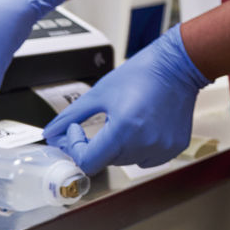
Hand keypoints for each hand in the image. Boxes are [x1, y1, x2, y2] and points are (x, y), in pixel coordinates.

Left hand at [43, 25, 210, 172]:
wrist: (177, 67)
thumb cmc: (142, 74)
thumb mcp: (100, 93)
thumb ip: (71, 116)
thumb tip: (51, 133)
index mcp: (123, 130)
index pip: (88, 162)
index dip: (76, 149)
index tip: (78, 131)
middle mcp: (144, 144)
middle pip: (107, 161)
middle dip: (98, 144)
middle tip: (103, 121)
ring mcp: (161, 148)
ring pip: (126, 160)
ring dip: (119, 147)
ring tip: (128, 119)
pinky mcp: (173, 148)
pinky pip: (147, 158)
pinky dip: (140, 148)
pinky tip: (144, 126)